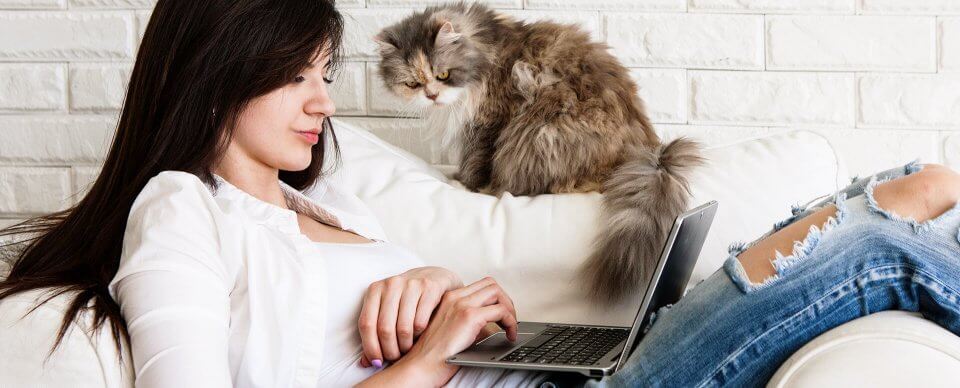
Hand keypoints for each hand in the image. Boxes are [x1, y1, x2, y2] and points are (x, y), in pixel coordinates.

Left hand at [358, 266, 462, 366]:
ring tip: (407, 349)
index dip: (370, 347)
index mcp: (375, 289)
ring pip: (404, 328)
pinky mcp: (430, 288)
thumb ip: (375, 333)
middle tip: (395, 357)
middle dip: (389, 350)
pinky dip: (419, 335)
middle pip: (385, 328)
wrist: (435, 277)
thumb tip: (366, 362)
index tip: (377, 361)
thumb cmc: (407, 298)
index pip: (366, 324)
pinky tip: (419, 336)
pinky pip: (421, 322)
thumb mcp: (387, 310)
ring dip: (405, 346)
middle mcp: (392, 284)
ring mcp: (412, 285)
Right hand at [398, 277, 518, 385]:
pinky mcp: (469, 317)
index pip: (481, 285)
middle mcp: (455, 297)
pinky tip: (509, 335)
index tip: (501, 315)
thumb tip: (494, 325)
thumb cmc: (434, 354)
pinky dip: (510, 322)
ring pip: (497, 293)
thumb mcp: (453, 330)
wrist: (421, 366)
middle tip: (509, 319)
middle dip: (505, 300)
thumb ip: (471, 322)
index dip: (496, 298)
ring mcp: (461, 305)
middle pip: (491, 284)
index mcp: (450, 298)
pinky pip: (501, 311)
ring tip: (510, 327)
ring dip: (509, 309)